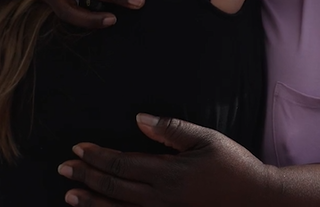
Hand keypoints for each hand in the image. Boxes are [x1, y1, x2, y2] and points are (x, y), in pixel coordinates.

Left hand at [59, 114, 275, 206]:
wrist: (256, 200)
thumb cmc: (233, 165)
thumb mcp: (206, 139)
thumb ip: (171, 130)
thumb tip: (139, 120)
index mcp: (169, 173)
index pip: (122, 163)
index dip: (97, 157)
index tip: (78, 149)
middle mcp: (161, 198)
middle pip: (114, 186)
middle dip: (86, 177)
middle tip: (64, 168)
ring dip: (92, 201)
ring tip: (70, 194)